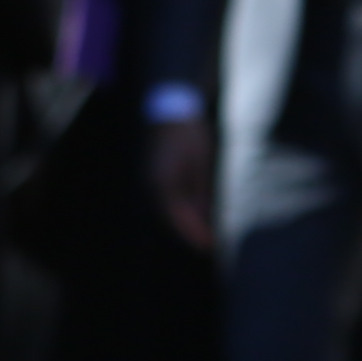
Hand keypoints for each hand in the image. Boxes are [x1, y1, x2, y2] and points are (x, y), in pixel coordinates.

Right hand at [149, 111, 220, 258]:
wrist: (171, 113)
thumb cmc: (190, 136)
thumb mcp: (203, 165)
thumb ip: (202, 193)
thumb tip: (206, 218)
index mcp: (164, 184)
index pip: (179, 218)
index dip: (194, 234)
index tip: (209, 247)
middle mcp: (153, 187)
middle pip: (173, 218)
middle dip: (191, 233)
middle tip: (211, 247)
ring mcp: (150, 183)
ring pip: (170, 212)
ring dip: (186, 224)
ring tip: (207, 237)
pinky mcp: (154, 179)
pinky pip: (168, 201)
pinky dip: (181, 211)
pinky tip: (196, 217)